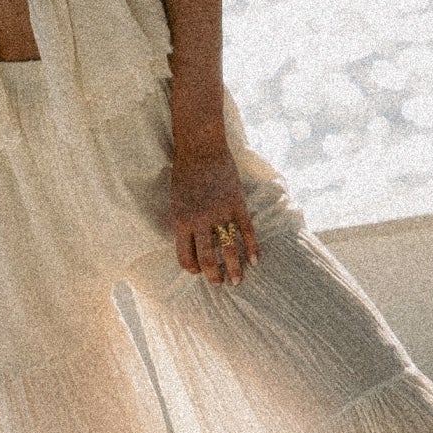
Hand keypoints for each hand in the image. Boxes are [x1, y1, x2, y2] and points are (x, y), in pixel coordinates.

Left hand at [171, 142, 257, 288]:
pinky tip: (255, 261)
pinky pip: (246, 232)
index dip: (193, 270)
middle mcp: (200, 221)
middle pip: (207, 260)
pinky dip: (251, 249)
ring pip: (228, 250)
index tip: (199, 272)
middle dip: (214, 276)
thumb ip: (184, 224)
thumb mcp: (177, 202)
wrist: (201, 148)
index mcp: (181, 222)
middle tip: (220, 283)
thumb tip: (194, 246)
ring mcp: (220, 213)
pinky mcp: (236, 204)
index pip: (185, 258)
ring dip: (234, 269)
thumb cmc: (185, 174)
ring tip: (237, 281)